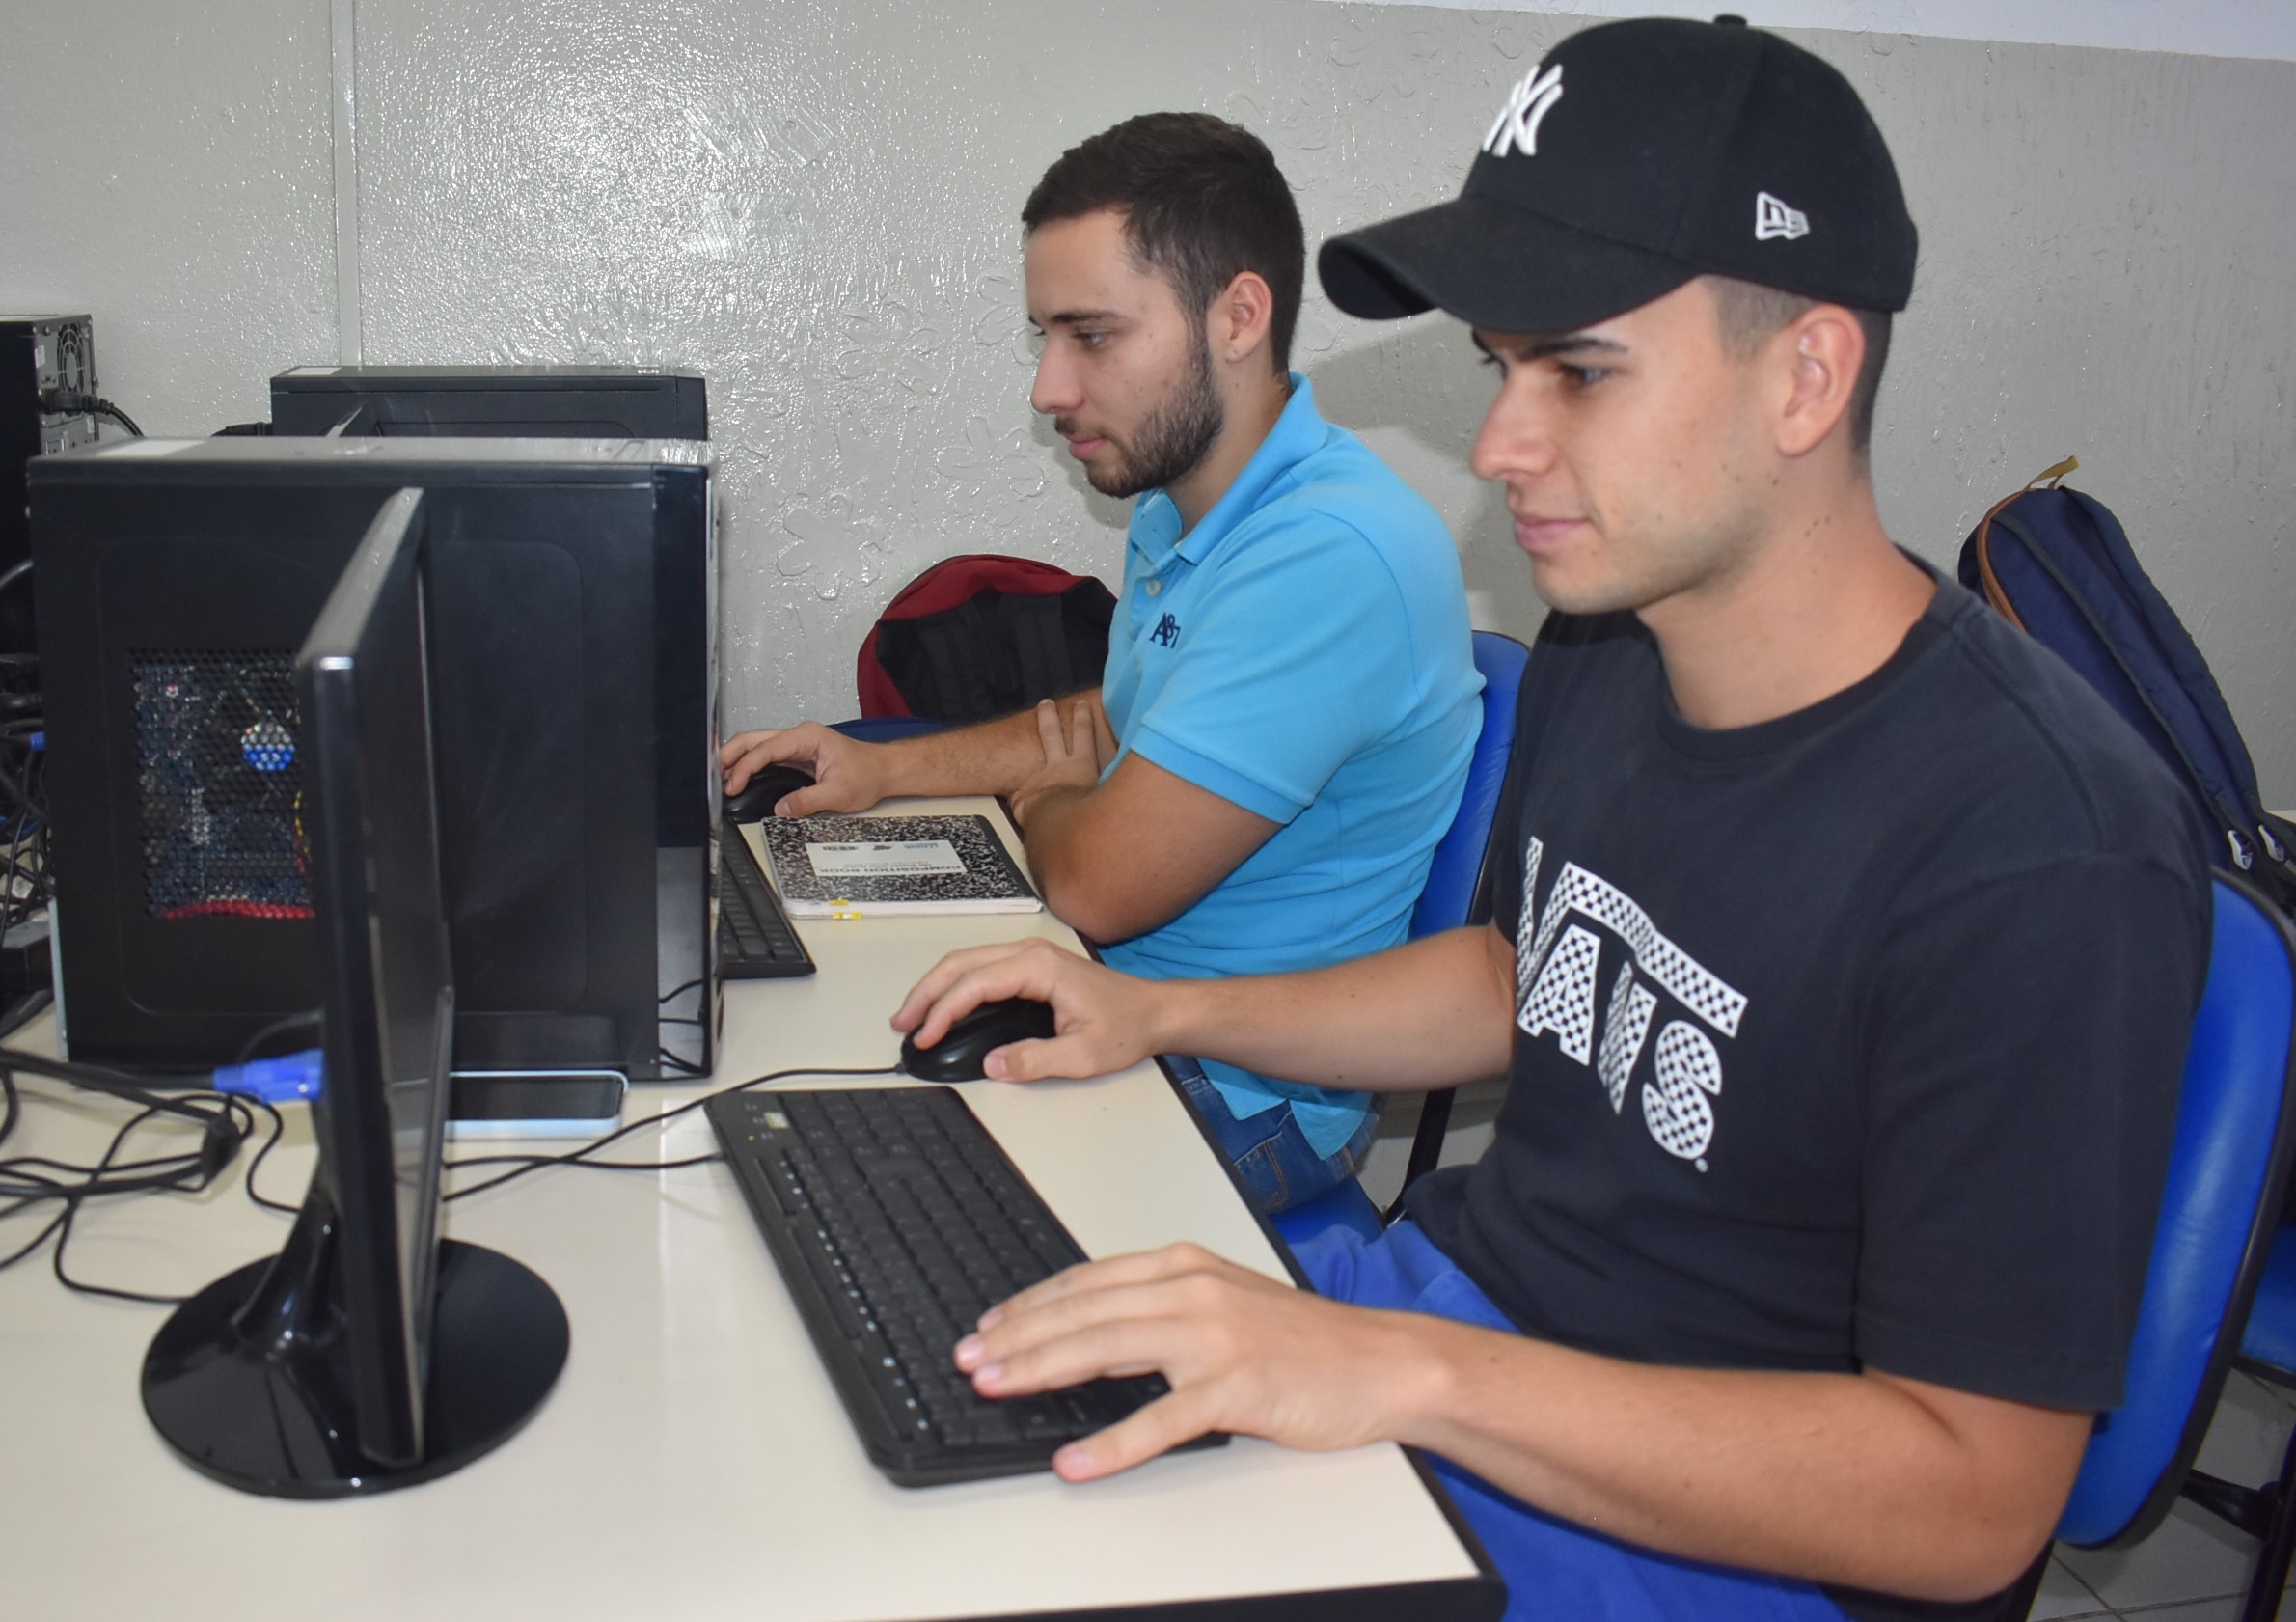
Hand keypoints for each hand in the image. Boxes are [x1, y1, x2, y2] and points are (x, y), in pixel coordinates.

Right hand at [719, 721, 887, 816]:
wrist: (884, 770)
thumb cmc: (868, 774)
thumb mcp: (839, 794)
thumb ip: (808, 801)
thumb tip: (781, 808)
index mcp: (808, 737)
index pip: (766, 749)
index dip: (745, 767)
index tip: (733, 785)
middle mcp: (799, 736)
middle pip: (753, 739)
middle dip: (730, 755)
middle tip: (713, 777)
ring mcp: (796, 745)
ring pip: (756, 745)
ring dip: (737, 760)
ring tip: (721, 780)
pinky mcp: (796, 755)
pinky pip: (765, 756)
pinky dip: (749, 766)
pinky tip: (739, 778)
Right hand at [890, 938, 1169, 1081]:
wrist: (1154, 1012)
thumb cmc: (1127, 1026)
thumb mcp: (1083, 1054)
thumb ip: (1034, 1060)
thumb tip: (992, 1065)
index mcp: (1040, 967)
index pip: (975, 983)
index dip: (944, 1010)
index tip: (925, 1035)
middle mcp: (1030, 953)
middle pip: (961, 963)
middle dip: (926, 993)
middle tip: (902, 1024)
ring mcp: (1030, 956)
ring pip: (967, 961)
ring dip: (936, 987)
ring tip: (913, 1017)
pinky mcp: (1031, 966)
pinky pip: (981, 968)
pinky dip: (955, 985)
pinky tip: (944, 1006)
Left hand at [952, 1243, 1424, 1479]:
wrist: (1381, 1361)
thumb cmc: (1304, 1342)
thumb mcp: (1225, 1301)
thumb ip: (1162, 1310)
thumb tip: (1088, 1337)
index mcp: (1184, 1267)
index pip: (1086, 1282)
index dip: (1029, 1305)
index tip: (986, 1326)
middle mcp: (1191, 1291)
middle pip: (1083, 1311)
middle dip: (1017, 1336)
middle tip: (969, 1358)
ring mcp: (1213, 1337)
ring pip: (1106, 1349)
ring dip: (1042, 1370)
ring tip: (996, 1387)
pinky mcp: (1234, 1387)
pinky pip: (1160, 1419)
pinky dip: (1113, 1442)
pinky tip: (1076, 1461)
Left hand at [1008, 696, 1115, 829]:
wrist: (1059, 828)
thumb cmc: (1088, 815)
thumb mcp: (1107, 794)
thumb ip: (1112, 784)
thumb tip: (1130, 781)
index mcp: (1081, 765)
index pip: (1083, 734)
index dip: (1082, 718)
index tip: (1081, 703)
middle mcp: (1057, 767)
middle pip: (1051, 734)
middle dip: (1049, 717)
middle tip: (1045, 702)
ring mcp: (1038, 779)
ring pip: (1030, 762)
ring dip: (1024, 758)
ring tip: (1017, 745)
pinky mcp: (1022, 795)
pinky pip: (1020, 796)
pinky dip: (1021, 799)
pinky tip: (1017, 804)